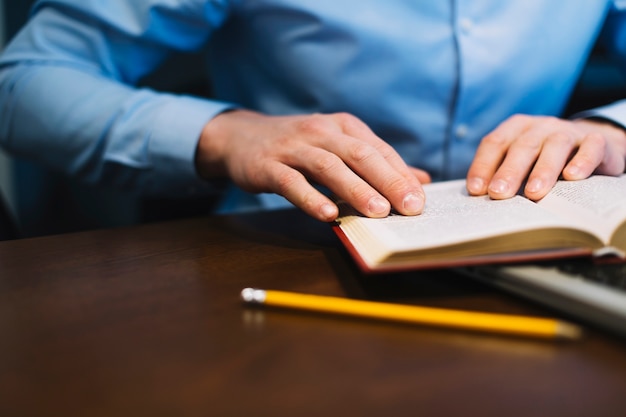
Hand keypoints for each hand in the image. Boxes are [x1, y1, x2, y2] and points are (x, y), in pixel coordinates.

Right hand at [195, 110, 430, 220]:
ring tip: (378, 211)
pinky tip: (328, 214)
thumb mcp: (338, 147)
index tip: (420, 200)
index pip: (378, 150)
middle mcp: (321, 132)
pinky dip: (311, 198)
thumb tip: (421, 181)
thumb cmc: (299, 146)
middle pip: (360, 155)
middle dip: (388, 181)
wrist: (241, 137)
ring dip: (355, 189)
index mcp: (343, 126)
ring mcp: (293, 148)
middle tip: (410, 207)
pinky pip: (292, 183)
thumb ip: (377, 164)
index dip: (401, 175)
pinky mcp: (268, 166)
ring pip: (329, 167)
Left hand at [466, 114, 625, 199]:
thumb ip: (501, 175)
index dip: (483, 165)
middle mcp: (540, 127)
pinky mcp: (597, 141)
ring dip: (543, 170)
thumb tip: (479, 200)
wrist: (592, 146)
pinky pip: (590, 148)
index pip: (495, 143)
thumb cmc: (544, 160)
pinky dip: (582, 161)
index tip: (476, 190)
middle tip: (499, 194)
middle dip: (509, 171)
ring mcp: (569, 132)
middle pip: (522, 147)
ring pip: (555, 147)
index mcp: (516, 129)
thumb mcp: (522, 162)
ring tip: (533, 193)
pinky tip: (572, 177)